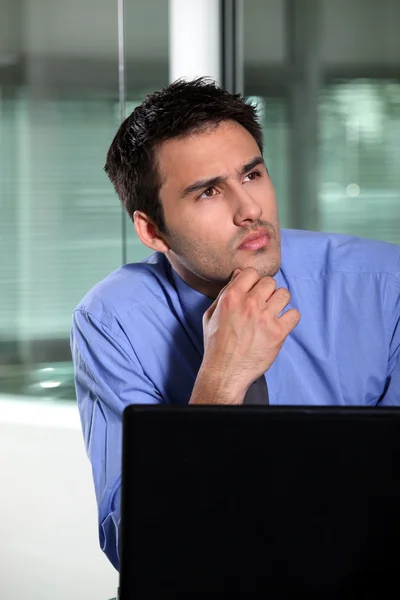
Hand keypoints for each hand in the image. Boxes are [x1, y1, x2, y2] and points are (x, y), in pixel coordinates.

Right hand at [193, 268, 299, 403]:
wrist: (225, 371)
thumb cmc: (216, 344)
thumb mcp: (211, 314)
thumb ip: (225, 293)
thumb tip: (239, 274)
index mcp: (232, 297)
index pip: (251, 272)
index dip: (253, 281)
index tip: (252, 291)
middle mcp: (250, 303)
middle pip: (270, 282)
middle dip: (267, 292)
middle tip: (262, 305)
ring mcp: (265, 318)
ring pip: (284, 294)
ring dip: (279, 302)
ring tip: (272, 314)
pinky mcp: (278, 332)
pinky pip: (294, 314)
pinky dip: (289, 318)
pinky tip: (280, 325)